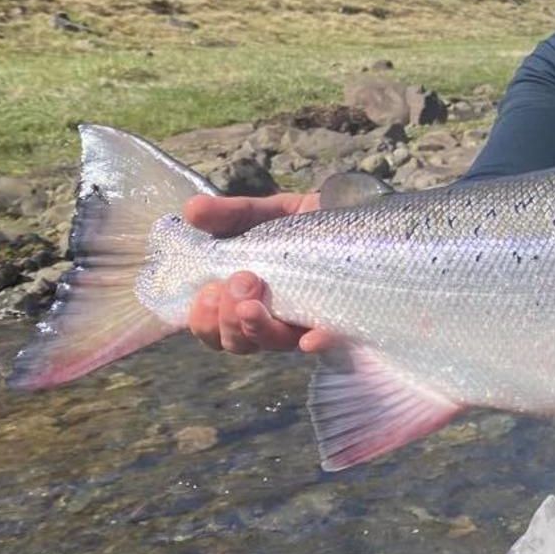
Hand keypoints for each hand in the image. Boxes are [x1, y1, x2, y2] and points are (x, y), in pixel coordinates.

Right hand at [183, 191, 335, 353]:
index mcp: (248, 297)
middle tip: (241, 282)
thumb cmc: (311, 224)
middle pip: (238, 342)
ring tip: (252, 304)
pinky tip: (309, 339)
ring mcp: (307, 322)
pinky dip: (316, 342)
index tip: (205, 292)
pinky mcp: (343, 321)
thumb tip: (191, 211)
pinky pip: (329, 341)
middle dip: (229, 318)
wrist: (363, 217)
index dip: (203, 320)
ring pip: (272, 343)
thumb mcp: (269, 213)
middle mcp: (274, 318)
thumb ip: (232, 214)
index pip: (214, 328)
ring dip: (256, 328)